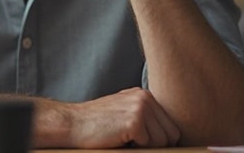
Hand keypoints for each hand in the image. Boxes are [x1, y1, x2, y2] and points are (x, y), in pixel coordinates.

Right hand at [60, 88, 180, 147]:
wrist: (72, 123)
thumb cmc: (96, 123)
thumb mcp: (124, 112)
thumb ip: (146, 117)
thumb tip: (170, 138)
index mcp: (145, 95)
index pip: (170, 125)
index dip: (160, 140)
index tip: (144, 143)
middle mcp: (145, 98)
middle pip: (171, 134)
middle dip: (156, 145)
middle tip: (134, 144)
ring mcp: (140, 108)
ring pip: (162, 141)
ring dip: (145, 147)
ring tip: (125, 140)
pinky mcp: (134, 121)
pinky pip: (148, 145)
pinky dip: (134, 148)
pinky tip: (119, 139)